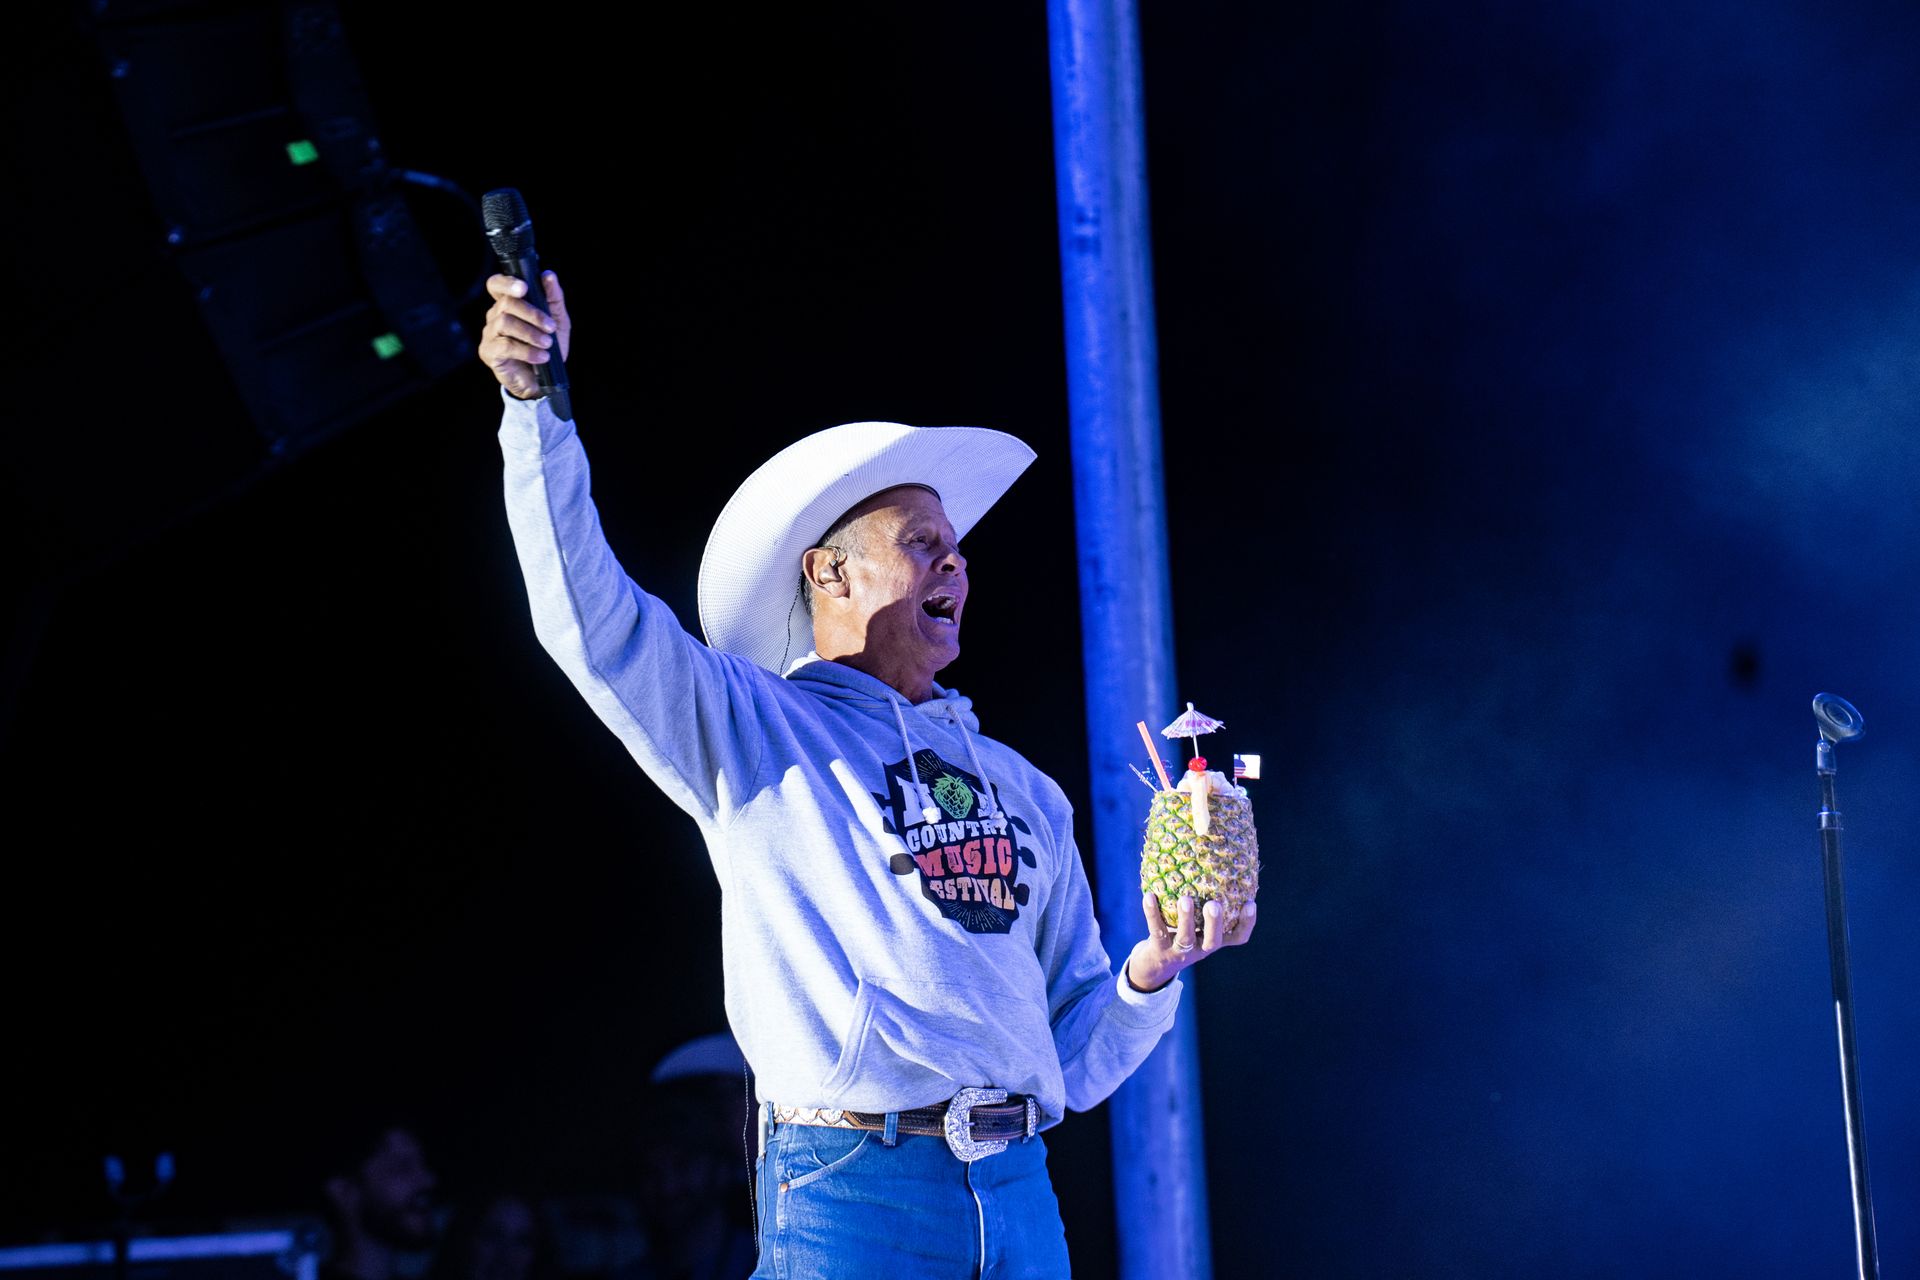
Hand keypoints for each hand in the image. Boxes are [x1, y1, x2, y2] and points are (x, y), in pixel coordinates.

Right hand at [479, 271, 570, 398]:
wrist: (544, 381)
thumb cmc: (548, 348)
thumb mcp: (558, 322)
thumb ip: (553, 298)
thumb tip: (548, 275)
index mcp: (508, 305)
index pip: (496, 285)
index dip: (507, 283)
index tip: (524, 288)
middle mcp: (495, 316)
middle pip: (506, 303)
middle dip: (532, 314)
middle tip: (550, 327)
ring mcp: (489, 334)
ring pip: (505, 322)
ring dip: (530, 333)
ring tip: (547, 344)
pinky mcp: (488, 352)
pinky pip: (504, 345)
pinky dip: (526, 350)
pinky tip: (540, 357)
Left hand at [1125, 892, 1257, 992]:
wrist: (1154, 966)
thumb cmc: (1181, 935)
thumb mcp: (1197, 924)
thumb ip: (1205, 903)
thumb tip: (1212, 863)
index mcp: (1213, 940)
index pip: (1237, 937)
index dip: (1247, 923)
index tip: (1251, 903)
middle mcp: (1200, 949)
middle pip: (1213, 941)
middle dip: (1214, 923)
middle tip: (1214, 904)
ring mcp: (1180, 952)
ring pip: (1185, 937)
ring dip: (1186, 918)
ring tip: (1185, 899)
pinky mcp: (1159, 950)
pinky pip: (1156, 930)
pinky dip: (1152, 913)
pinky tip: (1149, 896)